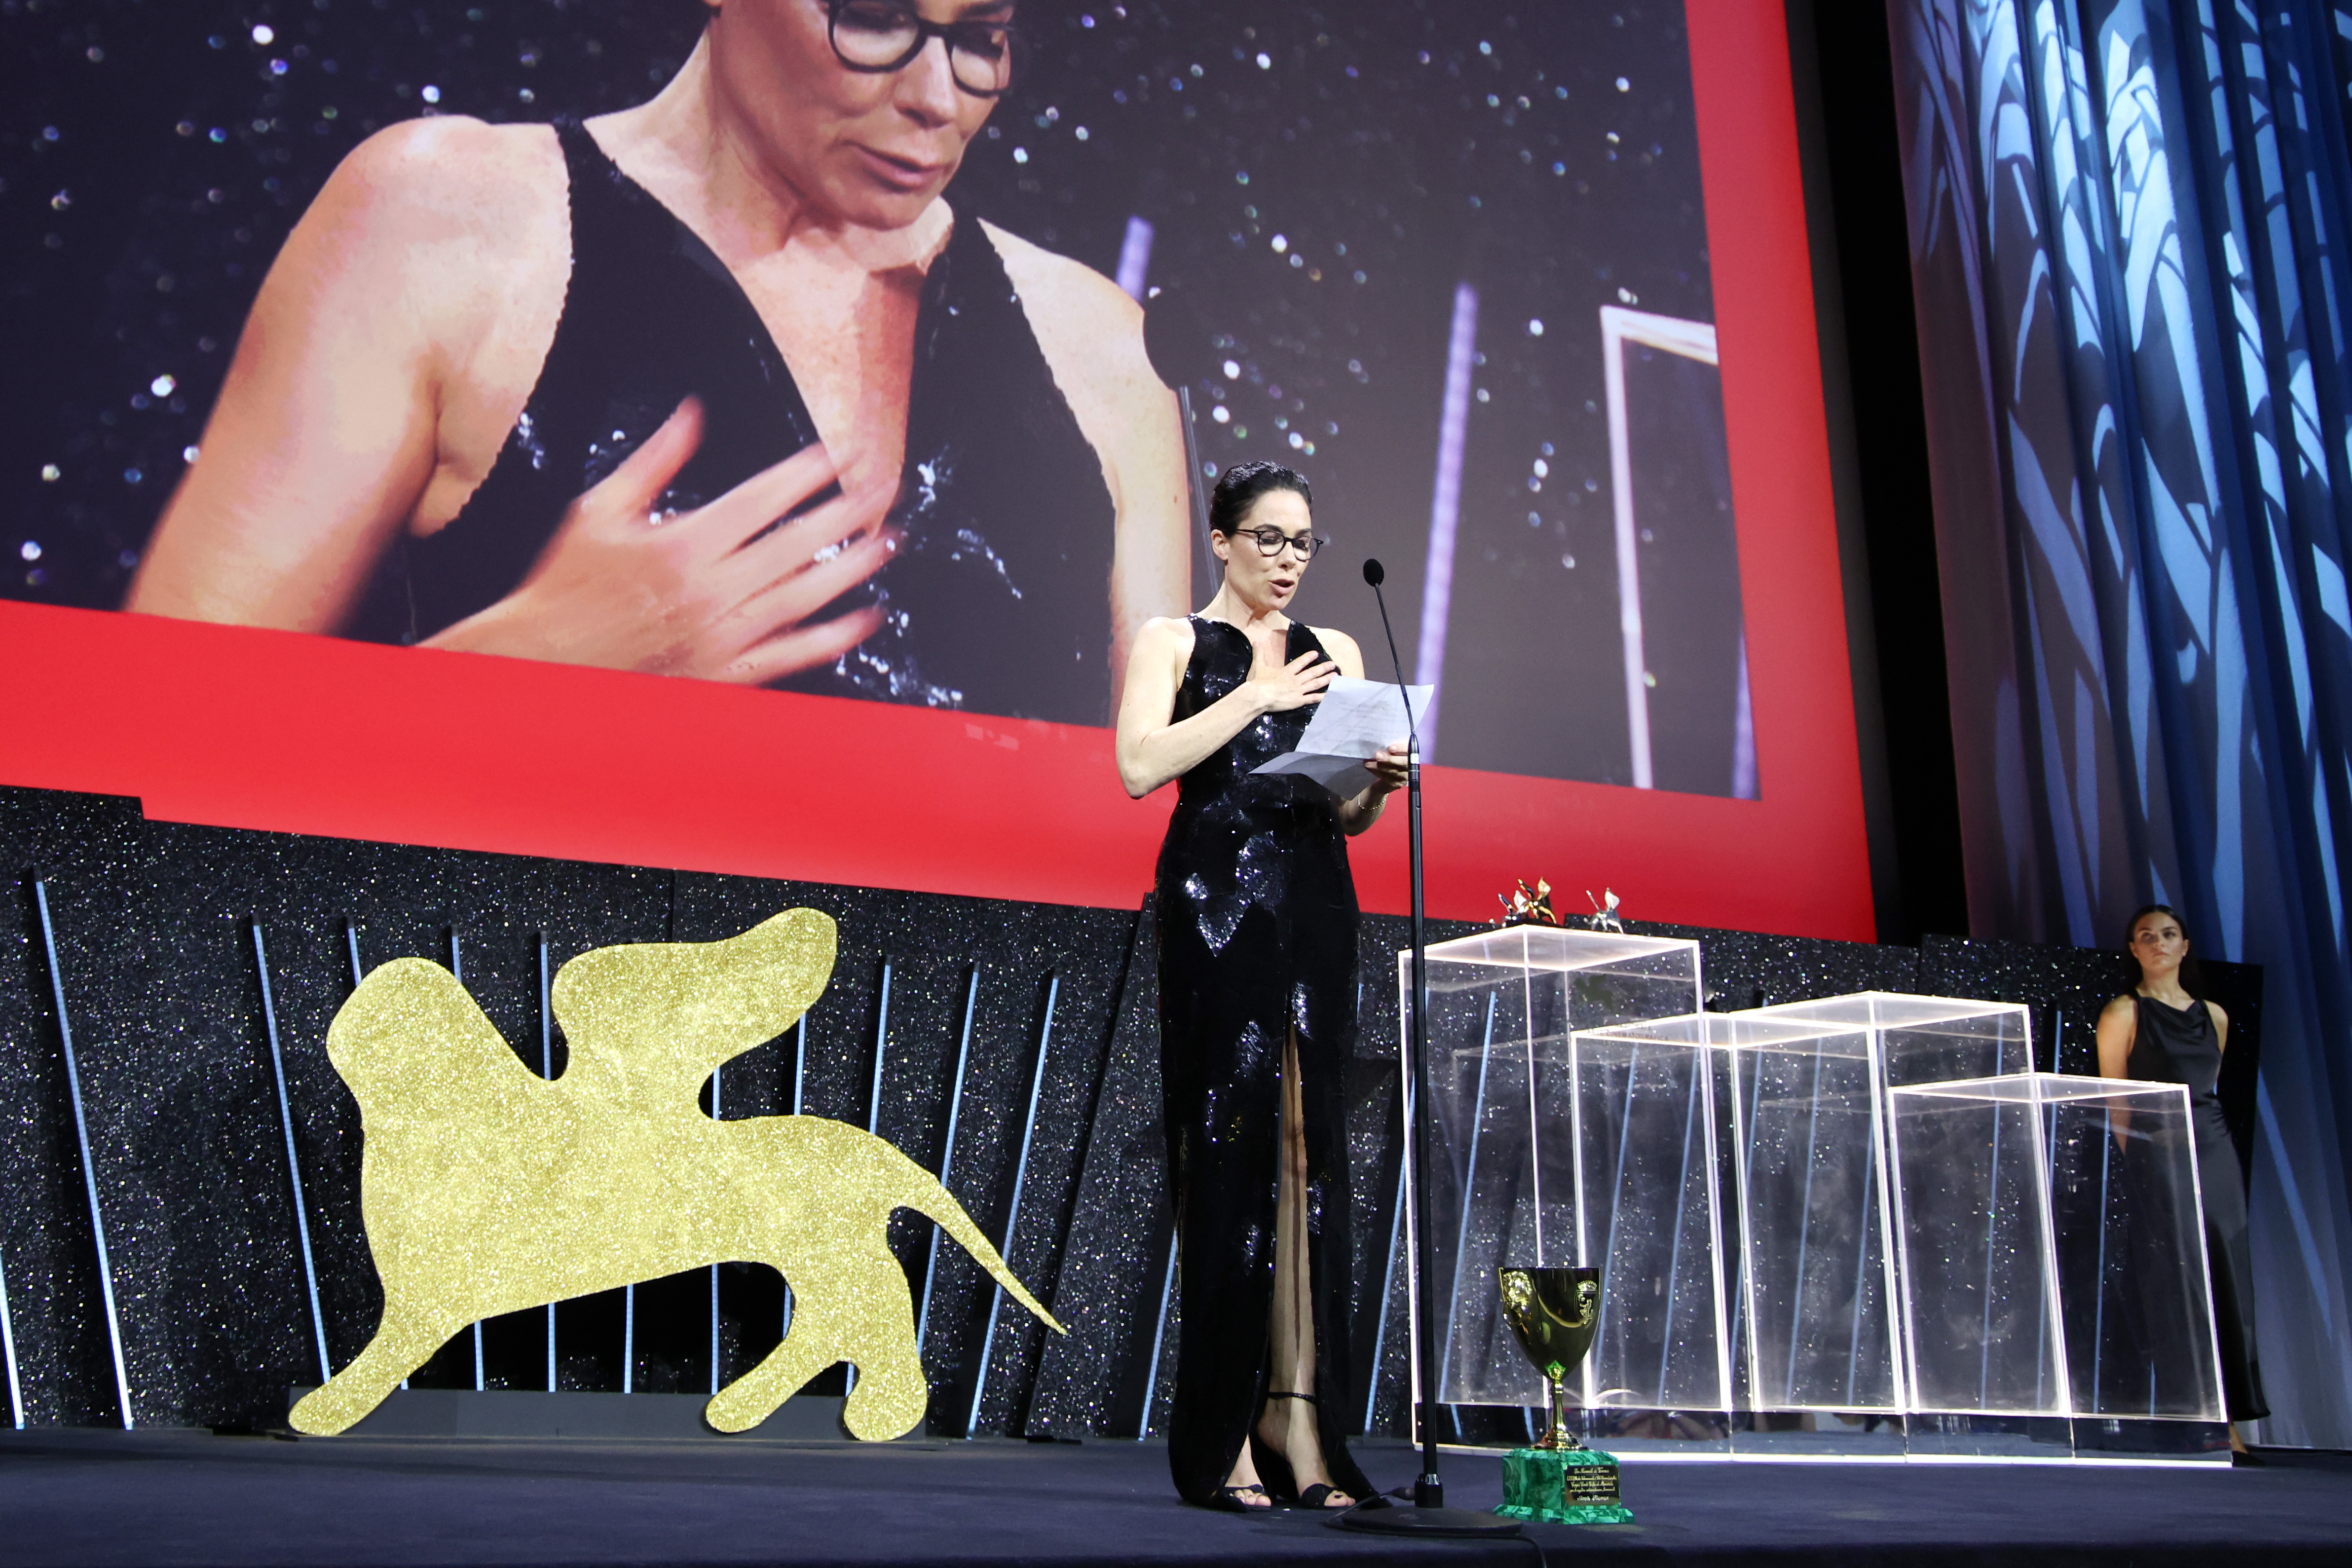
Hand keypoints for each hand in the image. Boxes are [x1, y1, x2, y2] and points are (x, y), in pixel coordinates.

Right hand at [424, 398, 898, 681]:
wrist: (546, 660)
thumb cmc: (567, 584)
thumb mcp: (599, 511)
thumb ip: (652, 462)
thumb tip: (691, 412)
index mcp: (682, 544)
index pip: (759, 500)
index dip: (802, 475)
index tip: (836, 456)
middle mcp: (710, 589)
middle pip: (794, 544)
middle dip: (843, 514)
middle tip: (882, 491)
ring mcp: (722, 634)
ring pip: (804, 596)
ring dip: (851, 569)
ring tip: (886, 543)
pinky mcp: (726, 672)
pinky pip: (792, 654)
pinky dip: (832, 636)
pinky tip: (865, 618)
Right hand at [1248, 649, 1338, 713]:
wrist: (1259, 696)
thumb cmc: (1258, 682)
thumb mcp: (1258, 666)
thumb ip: (1259, 654)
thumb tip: (1256, 641)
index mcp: (1286, 672)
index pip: (1299, 663)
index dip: (1308, 658)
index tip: (1316, 653)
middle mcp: (1295, 680)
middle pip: (1311, 673)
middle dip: (1323, 668)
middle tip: (1332, 664)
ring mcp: (1298, 690)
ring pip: (1315, 684)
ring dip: (1325, 679)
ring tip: (1335, 676)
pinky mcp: (1298, 701)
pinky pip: (1312, 698)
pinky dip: (1321, 697)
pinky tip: (1329, 695)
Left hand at [1361, 741, 1409, 795]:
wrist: (1387, 775)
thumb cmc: (1390, 758)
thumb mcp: (1392, 751)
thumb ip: (1391, 747)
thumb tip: (1379, 742)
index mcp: (1412, 754)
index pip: (1411, 750)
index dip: (1402, 749)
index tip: (1390, 747)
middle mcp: (1412, 765)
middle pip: (1404, 762)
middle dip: (1390, 759)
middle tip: (1377, 755)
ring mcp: (1406, 776)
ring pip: (1394, 770)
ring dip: (1379, 766)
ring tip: (1368, 762)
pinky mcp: (1398, 784)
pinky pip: (1387, 778)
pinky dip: (1376, 772)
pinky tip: (1369, 767)